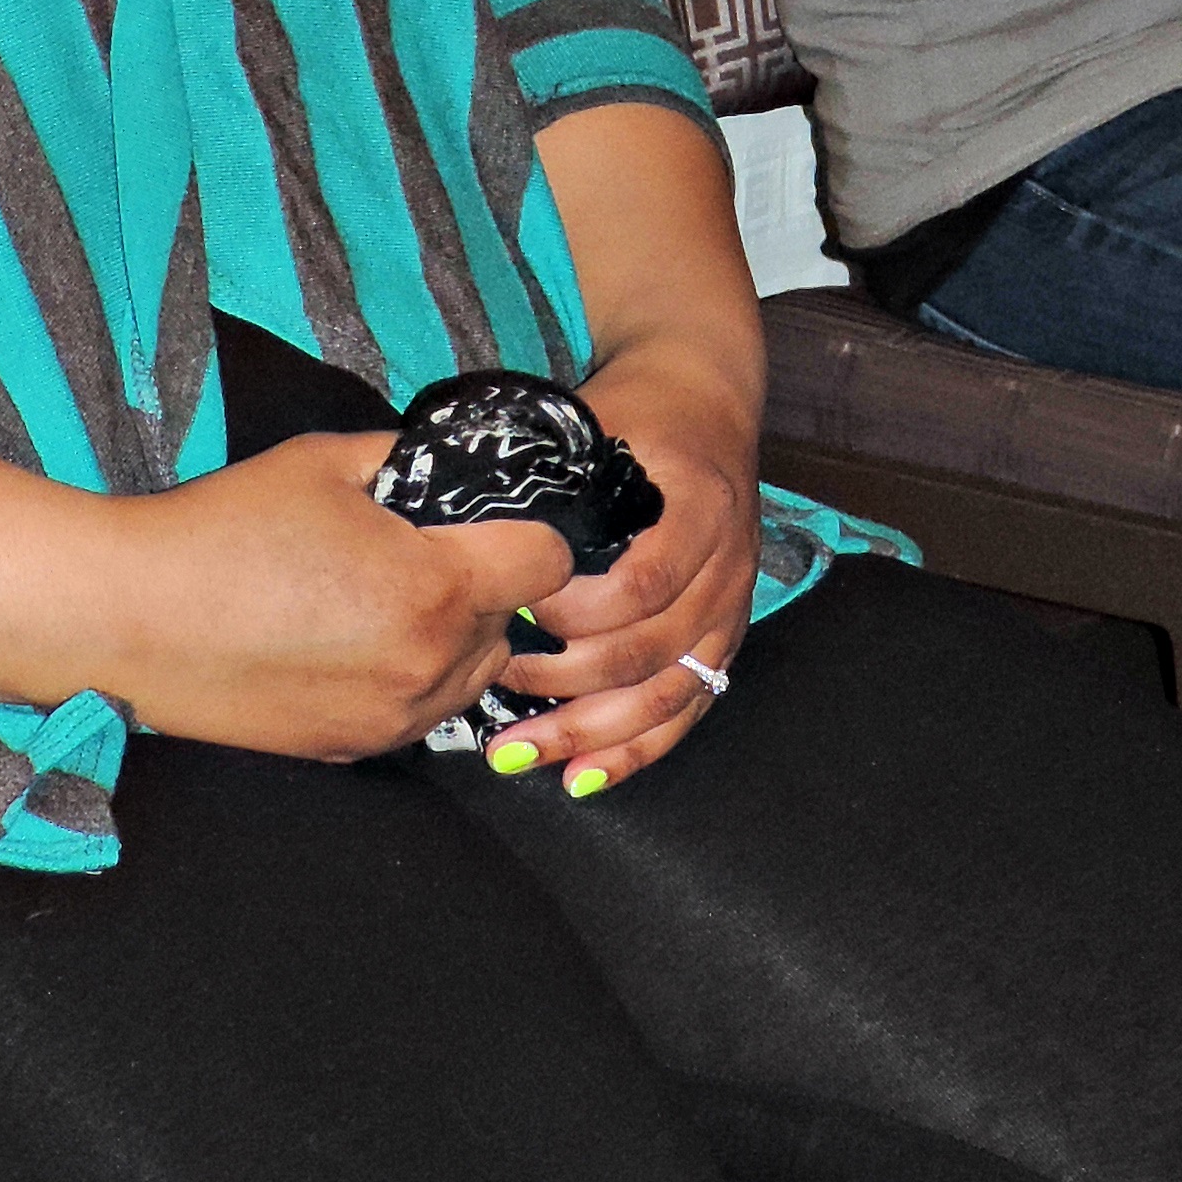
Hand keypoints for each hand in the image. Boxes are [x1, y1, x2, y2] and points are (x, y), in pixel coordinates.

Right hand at [92, 429, 570, 759]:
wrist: (131, 616)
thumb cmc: (223, 530)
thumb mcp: (326, 463)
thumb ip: (411, 462)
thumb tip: (457, 465)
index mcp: (433, 588)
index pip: (546, 564)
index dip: (526, 531)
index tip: (488, 519)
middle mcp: (427, 666)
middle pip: (510, 625)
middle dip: (482, 585)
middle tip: (419, 552)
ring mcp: (390, 718)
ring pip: (470, 676)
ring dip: (451, 638)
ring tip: (381, 599)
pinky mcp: (351, 749)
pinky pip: (418, 711)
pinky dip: (406, 678)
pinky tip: (348, 642)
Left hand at [485, 346, 766, 790]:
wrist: (709, 404)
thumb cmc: (637, 413)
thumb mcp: (595, 423)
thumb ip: (543, 473)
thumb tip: (450, 519)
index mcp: (698, 507)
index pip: (644, 583)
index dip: (578, 610)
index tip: (517, 607)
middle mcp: (727, 566)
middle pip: (652, 652)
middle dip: (567, 683)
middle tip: (493, 684)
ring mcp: (732, 608)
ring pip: (669, 696)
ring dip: (591, 734)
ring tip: (517, 754)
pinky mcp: (725, 638)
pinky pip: (688, 710)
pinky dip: (635, 751)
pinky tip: (581, 777)